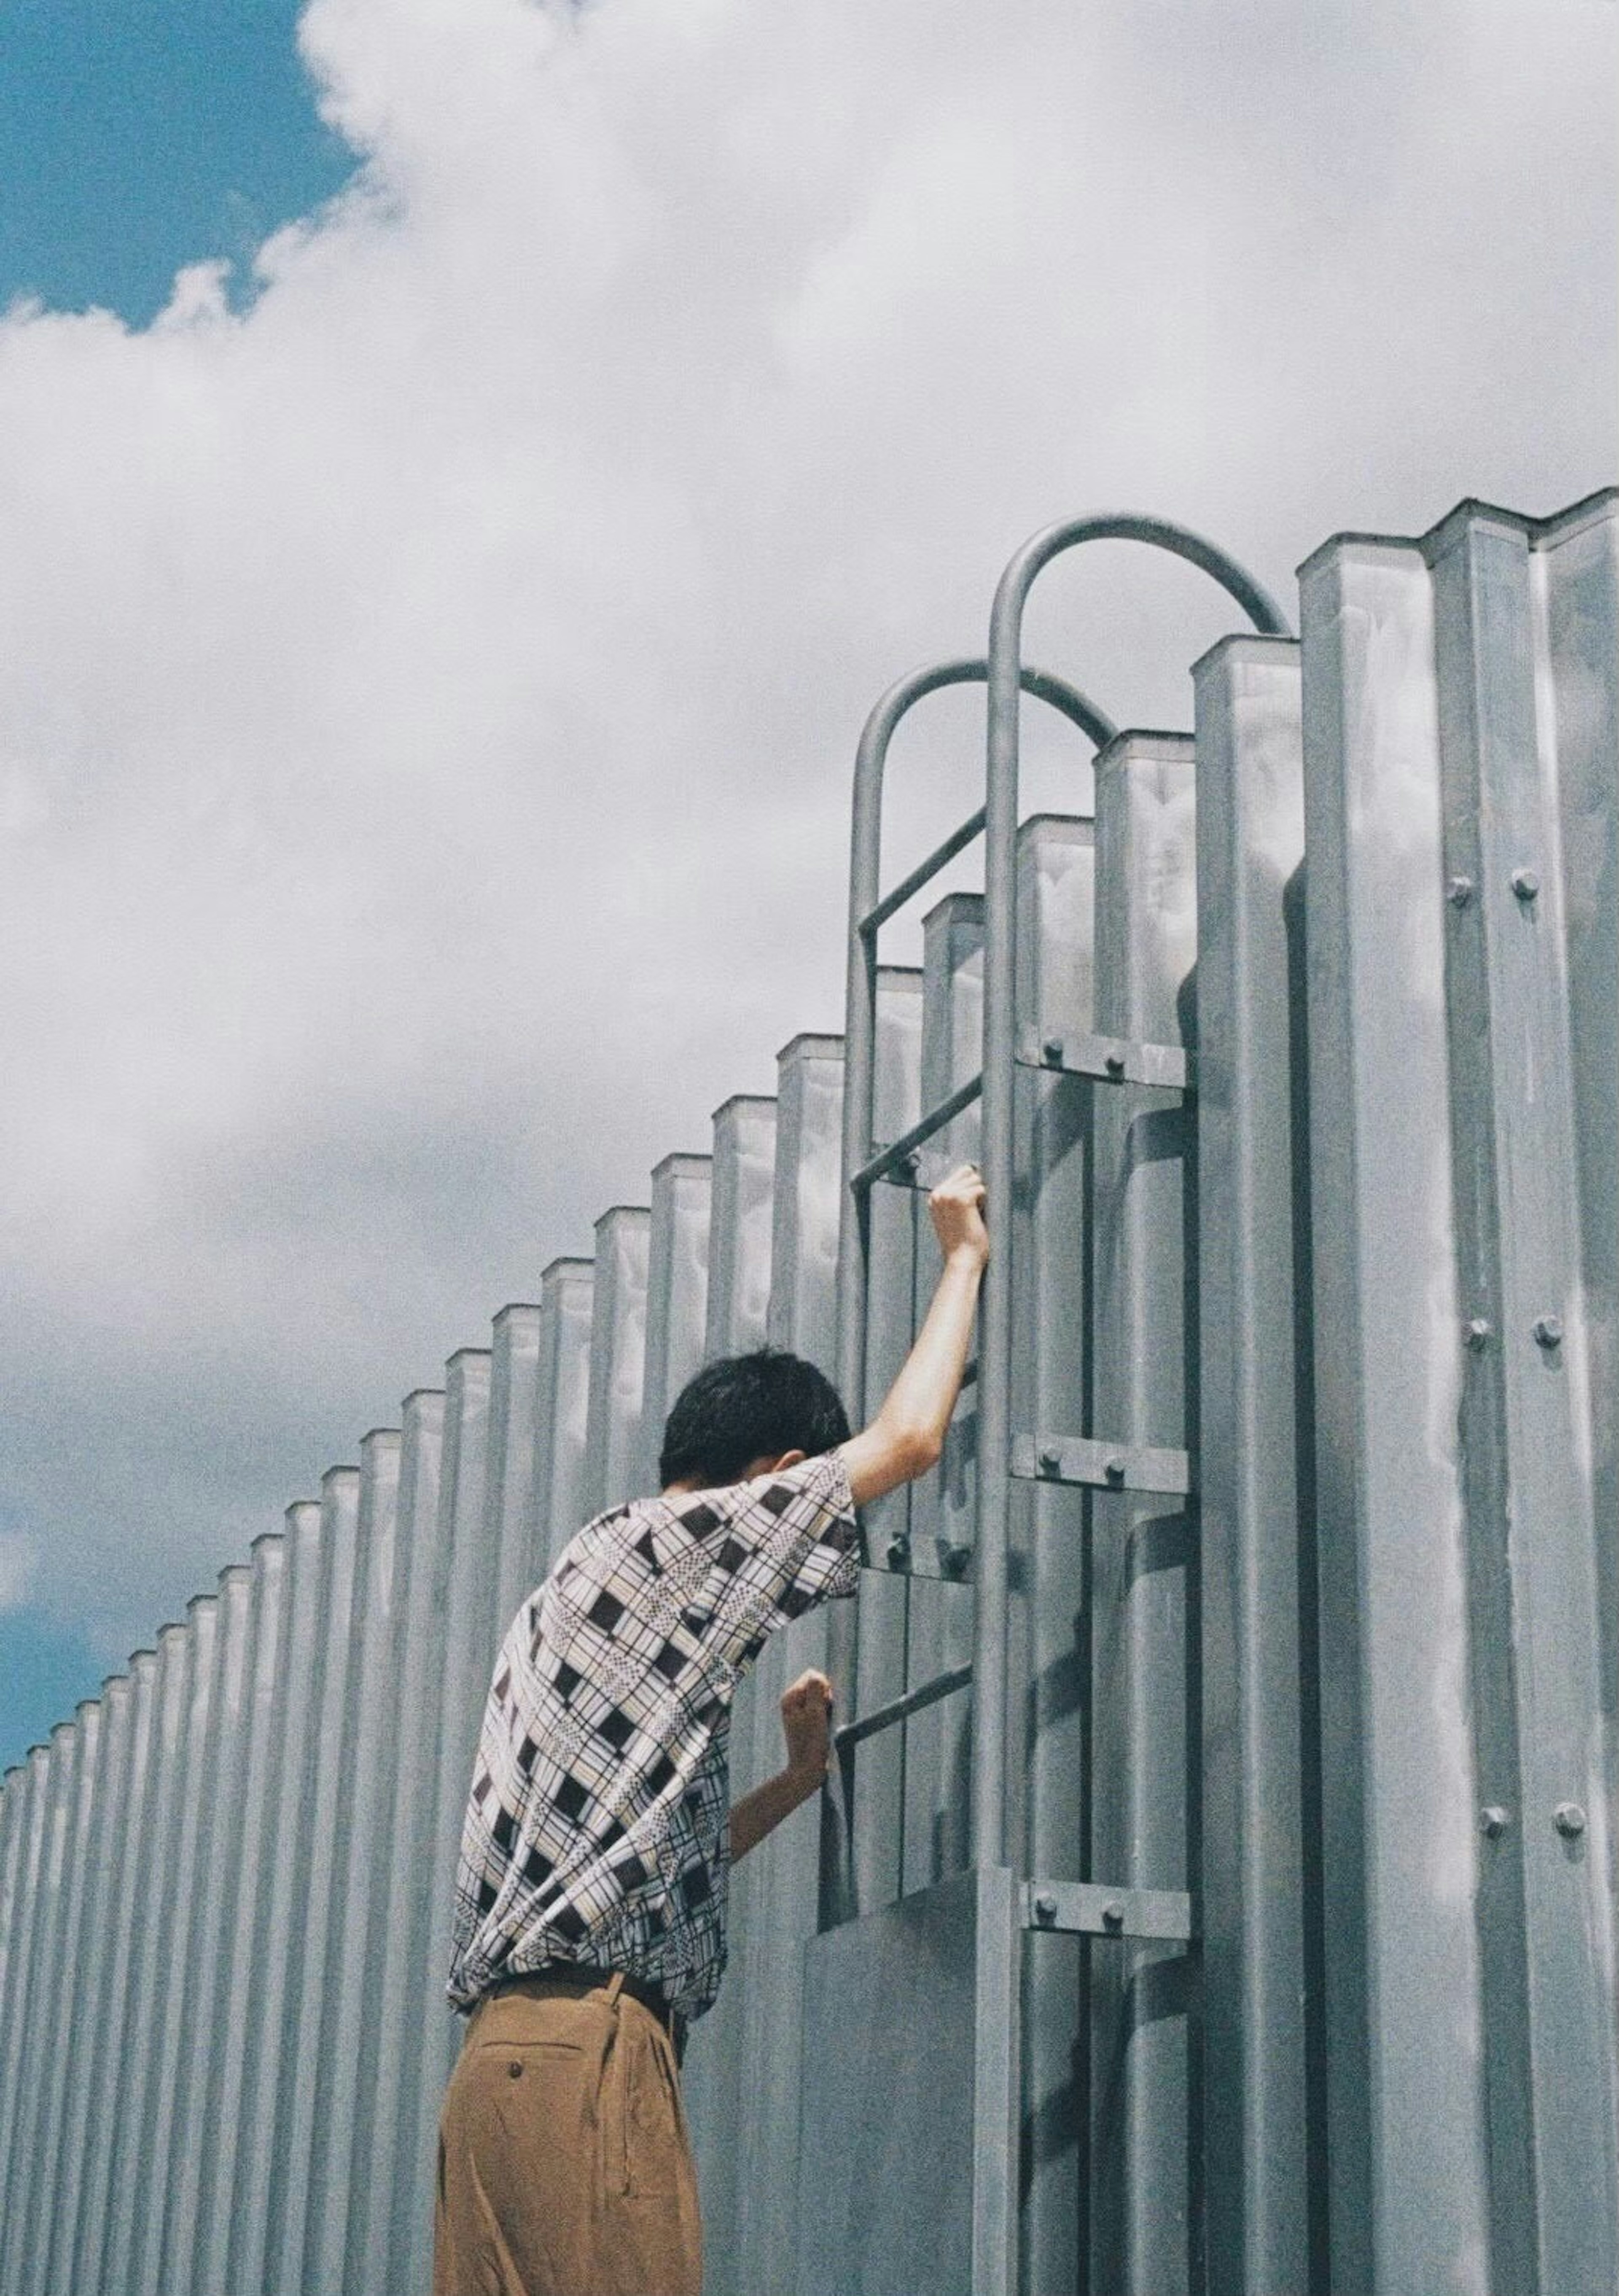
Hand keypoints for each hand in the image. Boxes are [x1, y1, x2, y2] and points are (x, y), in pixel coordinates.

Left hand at [780, 1669, 833, 1783]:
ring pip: (820, 1699)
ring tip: (824, 1725)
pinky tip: (824, 1729)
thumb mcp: (815, 1713)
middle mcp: (792, 1703)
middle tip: (823, 1718)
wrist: (808, 1770)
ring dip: (827, 1709)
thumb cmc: (811, 1743)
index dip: (824, 1688)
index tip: (824, 1706)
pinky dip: (826, 1717)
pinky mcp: (807, 1723)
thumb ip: (816, 1689)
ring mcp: (799, 1713)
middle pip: (816, 1687)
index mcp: (790, 1698)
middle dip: (825, 1698)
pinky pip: (821, 1711)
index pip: (812, 1677)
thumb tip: (816, 1674)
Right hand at [929, 1162, 988, 1266]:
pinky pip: (981, 1189)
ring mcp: (948, 1195)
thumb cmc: (961, 1242)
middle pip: (967, 1172)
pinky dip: (984, 1202)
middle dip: (975, 1188)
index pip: (960, 1173)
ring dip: (980, 1196)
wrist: (962, 1260)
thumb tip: (973, 1174)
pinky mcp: (961, 1199)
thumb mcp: (950, 1216)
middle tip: (970, 1212)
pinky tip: (976, 1217)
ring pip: (975, 1180)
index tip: (967, 1208)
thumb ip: (954, 1198)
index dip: (970, 1187)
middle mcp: (938, 1193)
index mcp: (934, 1197)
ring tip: (972, 1215)